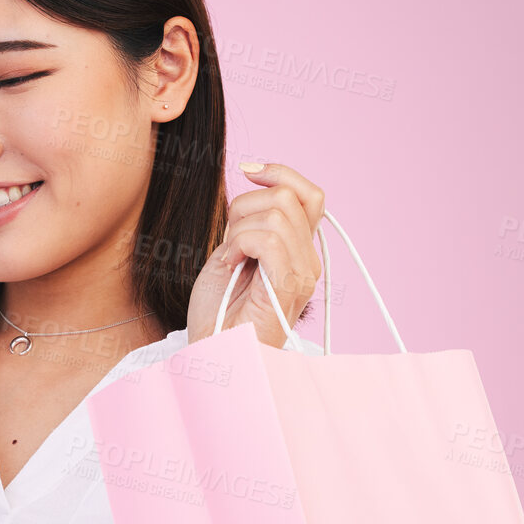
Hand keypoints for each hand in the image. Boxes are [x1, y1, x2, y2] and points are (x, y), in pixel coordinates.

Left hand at [186, 161, 324, 347]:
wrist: (214, 353)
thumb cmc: (218, 313)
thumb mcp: (232, 253)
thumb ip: (250, 224)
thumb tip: (257, 183)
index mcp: (298, 251)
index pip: (309, 194)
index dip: (280, 172)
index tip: (246, 170)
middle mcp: (308, 260)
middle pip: (287, 196)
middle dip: (244, 207)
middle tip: (229, 243)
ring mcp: (302, 274)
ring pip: (276, 214)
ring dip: (238, 230)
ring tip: (229, 259)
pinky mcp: (289, 287)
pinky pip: (268, 239)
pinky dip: (239, 244)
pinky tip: (229, 265)